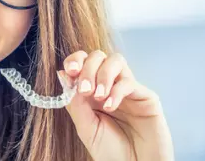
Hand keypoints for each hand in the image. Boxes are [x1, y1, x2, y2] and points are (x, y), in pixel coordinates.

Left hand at [59, 50, 173, 160]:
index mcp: (92, 91)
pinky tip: (109, 106)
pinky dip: (116, 91)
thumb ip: (74, 102)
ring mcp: (128, 90)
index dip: (75, 60)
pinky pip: (129, 82)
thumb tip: (61, 74)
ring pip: (116, 60)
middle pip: (99, 56)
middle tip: (85, 90)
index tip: (69, 71)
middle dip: (88, 68)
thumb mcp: (85, 127)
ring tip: (97, 96)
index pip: (83, 62)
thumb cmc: (110, 152)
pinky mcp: (146, 97)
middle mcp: (110, 86)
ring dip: (103, 74)